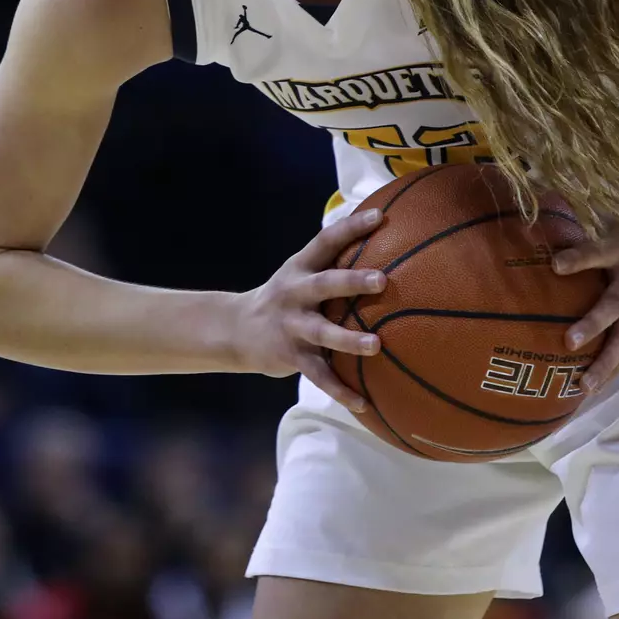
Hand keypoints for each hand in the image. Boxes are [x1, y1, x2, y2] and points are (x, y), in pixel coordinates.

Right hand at [235, 207, 386, 411]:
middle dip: (352, 282)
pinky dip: (340, 391)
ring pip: (323, 333)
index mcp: (300, 267)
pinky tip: (364, 403)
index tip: (380, 216)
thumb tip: (383, 240)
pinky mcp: (290, 356)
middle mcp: (295, 293)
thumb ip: (332, 261)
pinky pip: (319, 376)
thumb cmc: (285, 297)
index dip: (352, 227)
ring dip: (349, 340)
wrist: (234, 330)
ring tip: (376, 346)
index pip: (327, 240)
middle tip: (382, 280)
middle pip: (325, 284)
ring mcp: (291, 326)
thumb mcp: (299, 272)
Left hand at [553, 219, 618, 394]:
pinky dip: (618, 364)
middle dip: (592, 324)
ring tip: (584, 386)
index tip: (555, 265)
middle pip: (613, 306)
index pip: (597, 252)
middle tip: (568, 341)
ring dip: (605, 362)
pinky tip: (600, 386)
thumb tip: (548, 202)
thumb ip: (592, 220)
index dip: (578, 258)